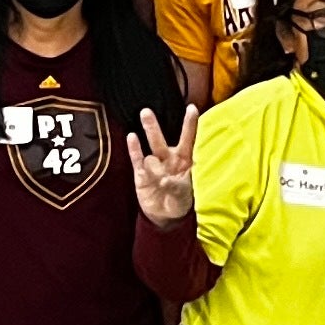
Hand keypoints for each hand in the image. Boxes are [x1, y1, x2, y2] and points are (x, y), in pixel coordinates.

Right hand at [128, 105, 200, 225]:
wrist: (164, 216)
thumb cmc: (179, 202)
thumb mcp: (184, 196)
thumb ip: (177, 187)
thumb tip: (165, 179)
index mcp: (185, 161)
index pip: (189, 140)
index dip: (190, 125)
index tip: (192, 107)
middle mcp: (169, 159)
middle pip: (162, 139)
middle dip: (156, 126)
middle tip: (148, 111)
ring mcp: (155, 165)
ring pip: (151, 146)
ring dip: (150, 130)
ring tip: (145, 114)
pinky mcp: (141, 174)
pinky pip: (138, 159)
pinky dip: (135, 149)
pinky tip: (132, 137)